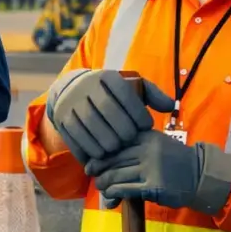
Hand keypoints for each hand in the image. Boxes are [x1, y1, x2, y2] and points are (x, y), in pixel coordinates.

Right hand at [45, 69, 171, 165]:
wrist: (71, 91)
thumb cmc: (110, 94)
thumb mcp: (131, 88)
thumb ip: (152, 95)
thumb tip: (170, 106)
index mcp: (105, 77)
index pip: (124, 93)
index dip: (138, 112)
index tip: (147, 126)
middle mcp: (85, 87)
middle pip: (106, 111)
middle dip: (122, 129)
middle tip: (131, 140)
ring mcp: (70, 103)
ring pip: (89, 126)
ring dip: (105, 141)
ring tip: (117, 148)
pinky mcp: (61, 119)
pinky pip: (74, 137)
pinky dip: (88, 149)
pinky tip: (101, 154)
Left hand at [86, 130, 230, 214]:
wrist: (200, 176)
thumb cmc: (174, 162)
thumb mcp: (156, 145)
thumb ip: (133, 149)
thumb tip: (101, 161)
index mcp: (146, 135)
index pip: (114, 143)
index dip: (99, 154)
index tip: (92, 162)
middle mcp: (147, 148)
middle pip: (111, 159)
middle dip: (98, 169)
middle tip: (93, 176)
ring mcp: (150, 167)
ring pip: (114, 175)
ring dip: (103, 183)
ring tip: (102, 187)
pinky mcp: (153, 186)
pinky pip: (124, 189)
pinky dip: (113, 193)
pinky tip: (111, 196)